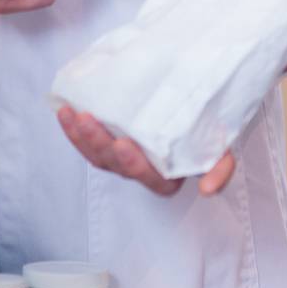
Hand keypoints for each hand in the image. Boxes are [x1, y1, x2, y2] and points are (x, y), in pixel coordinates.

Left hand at [56, 107, 235, 198]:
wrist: (198, 97)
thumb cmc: (208, 125)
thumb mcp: (222, 144)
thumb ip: (220, 166)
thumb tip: (207, 190)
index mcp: (169, 174)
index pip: (151, 180)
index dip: (134, 166)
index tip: (124, 144)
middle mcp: (143, 168)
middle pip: (117, 166)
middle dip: (99, 145)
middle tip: (89, 120)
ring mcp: (122, 155)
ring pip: (97, 155)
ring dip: (81, 137)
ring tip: (72, 114)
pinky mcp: (108, 139)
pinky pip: (86, 142)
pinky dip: (73, 129)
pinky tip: (64, 110)